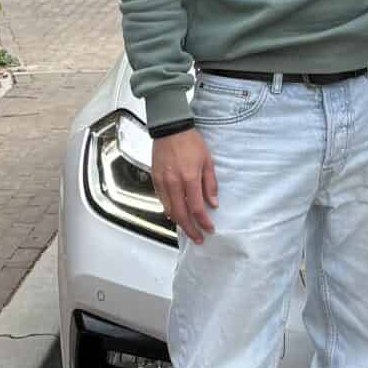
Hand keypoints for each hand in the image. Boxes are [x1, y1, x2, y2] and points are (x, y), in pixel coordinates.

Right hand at [150, 128, 217, 242]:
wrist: (170, 129)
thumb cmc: (191, 143)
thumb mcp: (207, 161)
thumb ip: (210, 184)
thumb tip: (213, 204)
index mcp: (189, 178)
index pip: (197, 208)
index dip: (203, 222)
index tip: (209, 229)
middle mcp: (174, 183)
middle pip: (181, 215)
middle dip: (190, 230)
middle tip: (198, 238)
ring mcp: (162, 182)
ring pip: (169, 210)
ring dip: (179, 223)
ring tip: (188, 229)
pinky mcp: (154, 179)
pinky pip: (162, 201)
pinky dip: (169, 210)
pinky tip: (176, 213)